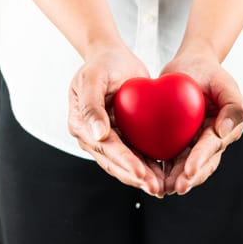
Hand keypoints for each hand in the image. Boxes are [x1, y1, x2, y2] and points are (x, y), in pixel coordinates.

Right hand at [67, 43, 163, 196]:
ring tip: (161, 187)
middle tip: (156, 188)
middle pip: (114, 162)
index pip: (105, 147)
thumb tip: (96, 135)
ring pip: (123, 164)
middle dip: (136, 176)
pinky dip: (146, 165)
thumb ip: (91, 106)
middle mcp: (90, 135)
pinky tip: (162, 174)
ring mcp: (104, 138)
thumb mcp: (94, 78)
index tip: (141, 172)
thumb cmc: (102, 63)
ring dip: (142, 177)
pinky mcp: (119, 136)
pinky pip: (132, 154)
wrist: (110, 56)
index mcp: (80, 123)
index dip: (124, 161)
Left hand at [160, 48, 242, 194]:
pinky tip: (151, 177)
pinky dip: (162, 169)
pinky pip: (171, 158)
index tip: (189, 171)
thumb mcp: (223, 82)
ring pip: (186, 166)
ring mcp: (195, 143)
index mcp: (226, 129)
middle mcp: (212, 140)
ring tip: (162, 188)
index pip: (212, 147)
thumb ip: (233, 104)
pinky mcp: (179, 142)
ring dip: (175, 178)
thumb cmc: (208, 71)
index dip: (200, 159)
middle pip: (201, 163)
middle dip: (188, 177)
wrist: (190, 67)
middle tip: (174, 187)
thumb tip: (225, 130)